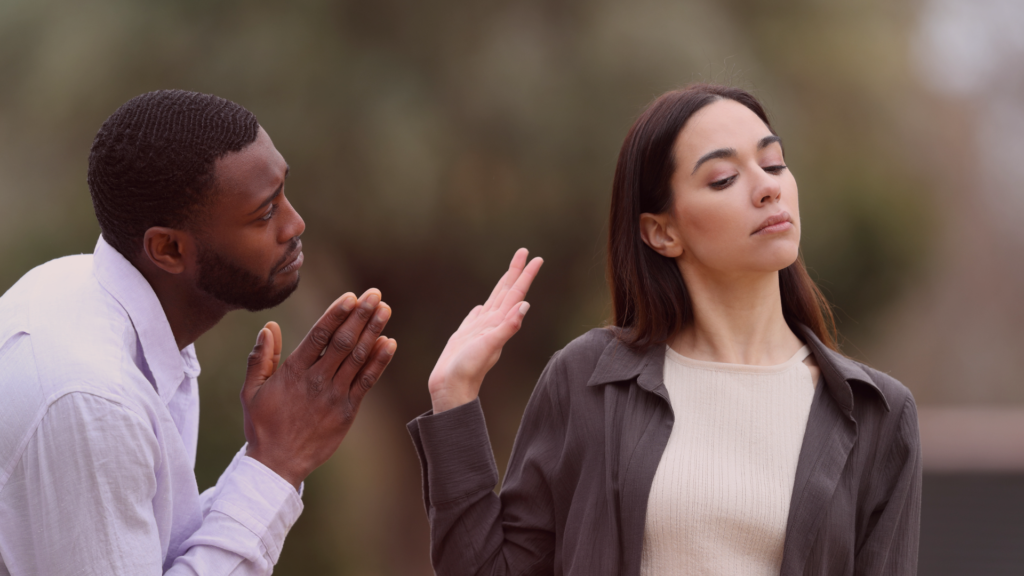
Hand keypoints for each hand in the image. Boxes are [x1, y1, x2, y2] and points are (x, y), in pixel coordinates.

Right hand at [240, 289, 396, 488]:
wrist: (277, 464)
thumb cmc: (262, 425)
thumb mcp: (251, 391)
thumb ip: (261, 358)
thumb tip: (269, 327)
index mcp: (293, 371)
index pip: (318, 335)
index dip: (336, 314)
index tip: (350, 296)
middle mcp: (316, 380)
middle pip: (343, 341)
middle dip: (360, 315)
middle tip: (375, 294)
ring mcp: (334, 395)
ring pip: (358, 358)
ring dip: (373, 331)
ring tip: (385, 310)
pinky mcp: (347, 411)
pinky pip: (367, 382)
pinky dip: (379, 362)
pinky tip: (390, 343)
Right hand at [428, 249, 542, 413]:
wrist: (451, 389)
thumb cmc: (468, 370)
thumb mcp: (490, 346)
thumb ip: (507, 327)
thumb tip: (524, 306)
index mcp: (499, 323)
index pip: (516, 293)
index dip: (525, 275)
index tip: (536, 258)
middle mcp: (492, 324)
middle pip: (507, 292)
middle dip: (516, 272)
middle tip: (524, 252)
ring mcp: (479, 330)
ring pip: (493, 301)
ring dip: (502, 286)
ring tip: (508, 273)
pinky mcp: (466, 337)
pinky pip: (476, 317)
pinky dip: (481, 308)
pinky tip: (481, 306)